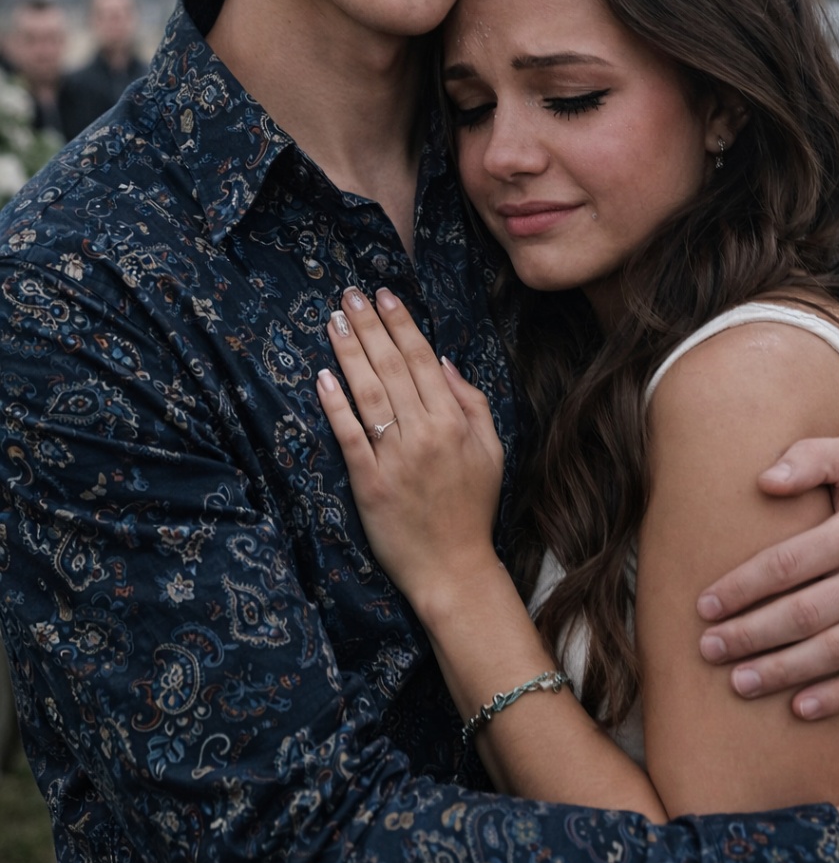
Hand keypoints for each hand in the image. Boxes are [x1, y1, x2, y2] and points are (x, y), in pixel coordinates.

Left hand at [316, 287, 504, 611]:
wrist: (454, 567)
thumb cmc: (472, 508)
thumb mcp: (491, 451)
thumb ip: (472, 402)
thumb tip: (443, 361)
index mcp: (454, 421)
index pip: (421, 359)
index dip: (401, 324)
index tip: (384, 296)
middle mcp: (424, 433)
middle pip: (390, 367)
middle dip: (369, 326)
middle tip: (350, 295)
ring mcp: (395, 457)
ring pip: (368, 393)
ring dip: (349, 353)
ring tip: (334, 322)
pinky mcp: (369, 482)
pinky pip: (349, 435)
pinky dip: (335, 405)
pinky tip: (323, 377)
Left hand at [695, 436, 838, 717]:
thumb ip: (808, 459)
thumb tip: (763, 481)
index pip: (788, 564)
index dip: (742, 587)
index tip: (704, 605)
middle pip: (804, 614)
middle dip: (750, 635)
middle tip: (708, 648)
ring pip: (835, 651)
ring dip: (784, 671)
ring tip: (739, 682)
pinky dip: (838, 696)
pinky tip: (799, 707)